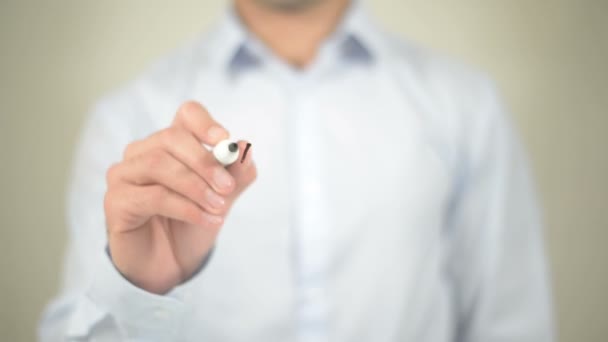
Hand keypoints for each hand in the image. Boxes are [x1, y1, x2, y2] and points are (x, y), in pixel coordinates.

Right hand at [104, 101, 256, 293]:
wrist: (170, 265)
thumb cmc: (192, 224)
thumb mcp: (222, 200)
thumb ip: (235, 176)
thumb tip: (245, 148)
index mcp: (172, 144)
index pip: (187, 115)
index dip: (205, 123)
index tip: (225, 140)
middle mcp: (143, 152)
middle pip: (172, 138)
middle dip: (204, 162)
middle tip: (227, 187)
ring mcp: (124, 174)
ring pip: (159, 165)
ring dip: (195, 187)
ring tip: (219, 208)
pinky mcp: (116, 201)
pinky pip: (152, 196)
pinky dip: (186, 208)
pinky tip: (208, 221)